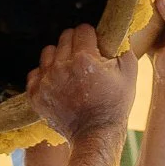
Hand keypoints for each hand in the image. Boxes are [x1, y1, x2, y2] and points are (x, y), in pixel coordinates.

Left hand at [27, 26, 136, 140]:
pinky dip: (45, 75)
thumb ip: (123, 47)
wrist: (96, 135)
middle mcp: (61, 67)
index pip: (83, 29)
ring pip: (48, 52)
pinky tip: (58, 83)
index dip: (92, 37)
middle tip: (84, 60)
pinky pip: (35, 72)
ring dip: (59, 57)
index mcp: (84, 59)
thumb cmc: (115, 106)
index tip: (95, 46)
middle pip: (64, 37)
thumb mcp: (129, 74)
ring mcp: (46, 81)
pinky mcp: (36, 94)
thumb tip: (115, 33)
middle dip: (76, 44)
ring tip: (70, 71)